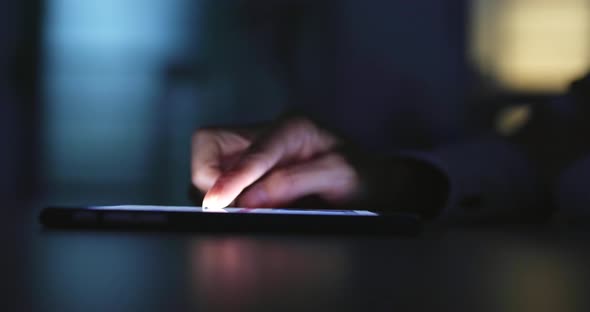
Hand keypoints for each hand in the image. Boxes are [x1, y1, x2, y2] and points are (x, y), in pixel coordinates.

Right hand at [191, 118, 360, 208]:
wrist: (371, 180)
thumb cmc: (361, 176)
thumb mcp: (339, 177)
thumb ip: (294, 183)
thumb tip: (251, 199)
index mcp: (293, 127)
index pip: (252, 154)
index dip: (230, 180)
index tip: (214, 203)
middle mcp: (269, 131)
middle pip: (210, 143)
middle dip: (210, 176)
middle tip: (229, 204)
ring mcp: (257, 146)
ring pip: (209, 159)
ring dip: (217, 186)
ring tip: (248, 206)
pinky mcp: (251, 164)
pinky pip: (220, 175)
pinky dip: (227, 191)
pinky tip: (250, 203)